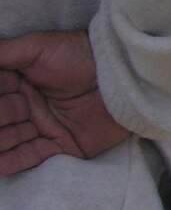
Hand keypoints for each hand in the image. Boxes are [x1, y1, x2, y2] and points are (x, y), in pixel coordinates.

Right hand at [0, 30, 129, 175]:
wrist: (119, 75)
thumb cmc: (78, 55)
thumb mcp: (36, 48)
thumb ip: (3, 53)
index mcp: (16, 84)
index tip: (4, 95)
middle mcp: (25, 108)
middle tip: (10, 114)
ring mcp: (41, 128)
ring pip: (7, 140)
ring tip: (0, 137)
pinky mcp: (60, 147)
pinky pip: (28, 158)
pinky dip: (9, 162)